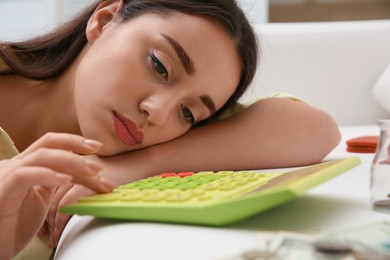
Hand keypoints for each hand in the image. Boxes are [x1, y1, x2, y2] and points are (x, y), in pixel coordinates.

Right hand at [0, 133, 115, 258]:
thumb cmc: (15, 226)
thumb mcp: (42, 199)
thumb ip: (56, 182)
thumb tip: (88, 175)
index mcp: (26, 165)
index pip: (54, 146)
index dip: (76, 145)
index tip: (99, 148)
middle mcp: (15, 165)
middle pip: (48, 143)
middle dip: (76, 146)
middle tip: (99, 161)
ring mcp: (6, 176)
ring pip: (41, 156)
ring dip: (71, 161)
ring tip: (92, 172)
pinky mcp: (1, 191)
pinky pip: (24, 175)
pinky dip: (47, 175)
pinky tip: (66, 180)